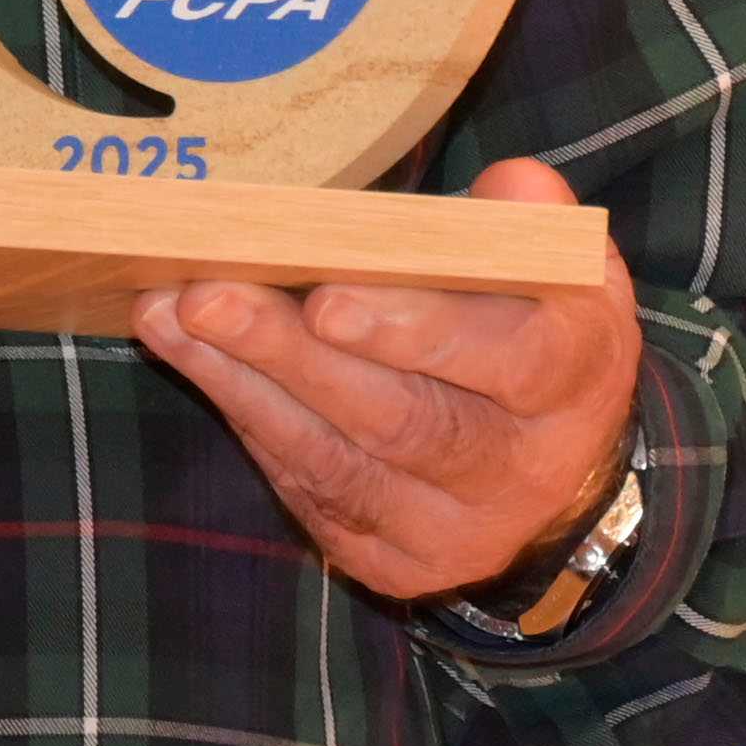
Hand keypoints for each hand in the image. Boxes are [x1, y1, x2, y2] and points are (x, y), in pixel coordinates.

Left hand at [129, 159, 638, 601]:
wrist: (553, 468)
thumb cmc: (537, 329)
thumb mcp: (559, 267)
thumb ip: (530, 223)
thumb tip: (511, 185)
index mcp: (575, 383)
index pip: (507, 362)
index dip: (415, 332)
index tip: (328, 299)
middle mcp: (519, 472)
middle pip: (402, 419)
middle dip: (292, 355)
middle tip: (208, 297)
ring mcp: (454, 531)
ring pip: (338, 461)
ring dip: (241, 382)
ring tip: (169, 314)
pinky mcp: (390, 560)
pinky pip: (309, 490)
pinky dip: (247, 419)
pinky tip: (193, 358)